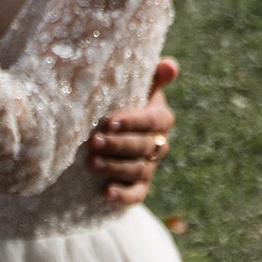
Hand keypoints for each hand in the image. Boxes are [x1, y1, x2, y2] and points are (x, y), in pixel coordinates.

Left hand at [87, 59, 177, 209]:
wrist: (109, 127)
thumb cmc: (123, 99)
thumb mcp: (137, 85)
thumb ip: (153, 76)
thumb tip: (169, 65)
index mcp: (160, 118)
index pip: (152, 121)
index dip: (133, 122)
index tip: (109, 121)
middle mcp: (158, 143)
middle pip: (143, 146)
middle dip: (118, 145)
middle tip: (93, 142)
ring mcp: (149, 166)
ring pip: (138, 170)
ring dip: (115, 168)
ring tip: (92, 164)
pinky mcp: (138, 186)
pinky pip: (136, 194)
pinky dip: (123, 196)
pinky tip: (106, 192)